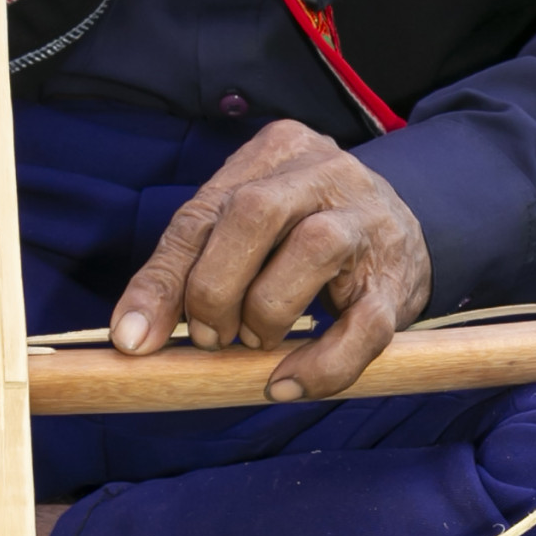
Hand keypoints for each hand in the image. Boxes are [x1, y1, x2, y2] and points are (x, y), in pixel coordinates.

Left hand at [107, 119, 429, 400]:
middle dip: (215, 287)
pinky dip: (322, 364)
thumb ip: (185, 270)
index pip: (201, 212)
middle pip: (255, 212)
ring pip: (314, 247)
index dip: (163, 281)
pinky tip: (291, 383)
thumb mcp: (241, 232)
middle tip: (209, 337)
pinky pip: (365, 325)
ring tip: (256, 341)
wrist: (405, 232)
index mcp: (274, 151)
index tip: (136, 338)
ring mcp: (367, 220)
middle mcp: (323, 172)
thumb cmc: (301, 232)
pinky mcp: (396, 279)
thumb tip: (130, 337)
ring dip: (268, 311)